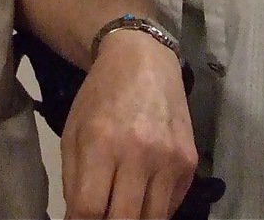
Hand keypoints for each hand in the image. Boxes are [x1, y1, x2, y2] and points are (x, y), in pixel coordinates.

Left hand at [60, 29, 197, 218]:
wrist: (144, 60)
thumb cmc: (101, 96)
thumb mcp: (74, 132)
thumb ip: (73, 180)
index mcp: (101, 142)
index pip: (90, 208)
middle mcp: (140, 152)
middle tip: (101, 216)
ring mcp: (169, 159)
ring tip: (120, 209)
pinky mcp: (190, 162)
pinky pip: (172, 205)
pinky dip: (154, 209)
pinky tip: (141, 196)